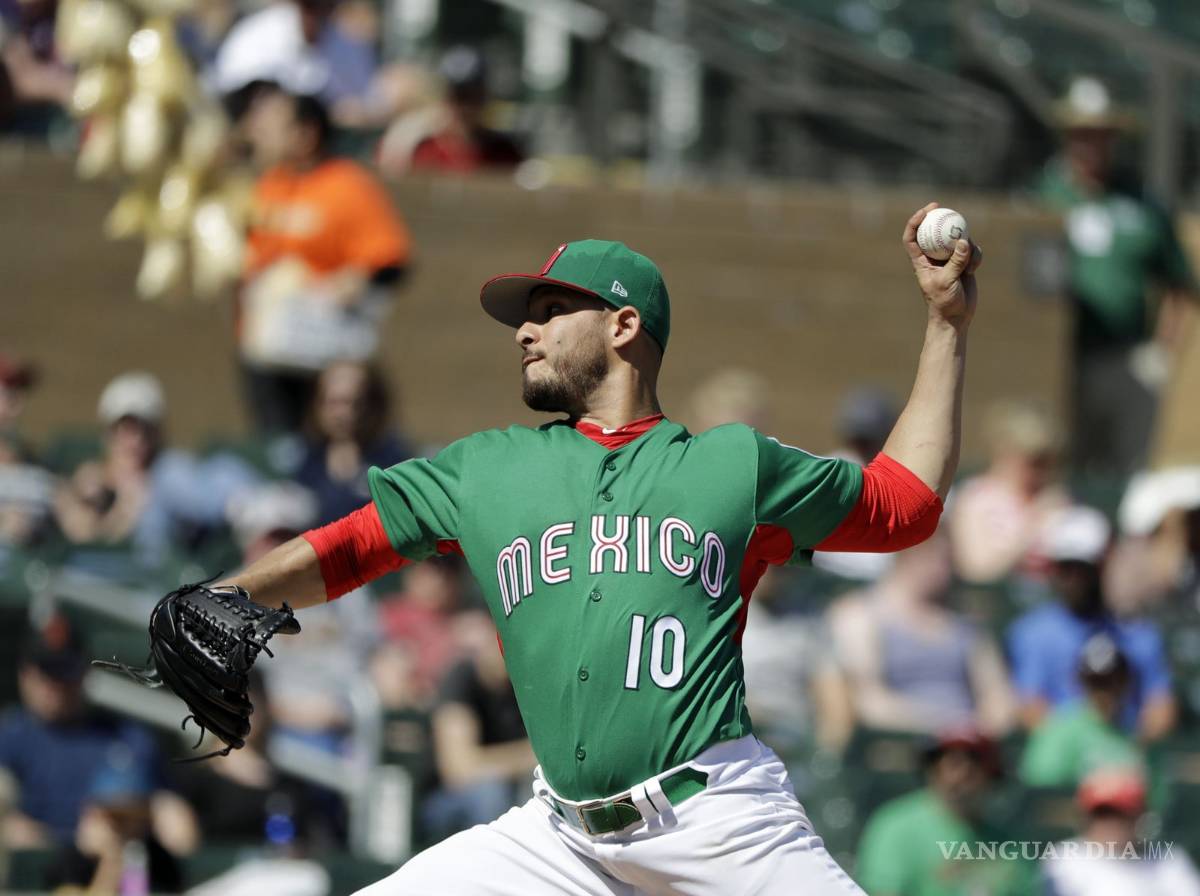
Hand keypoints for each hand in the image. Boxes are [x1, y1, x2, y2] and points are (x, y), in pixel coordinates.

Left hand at [903, 202, 982, 328]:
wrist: (956, 316)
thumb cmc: (943, 302)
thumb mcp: (947, 281)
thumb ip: (956, 261)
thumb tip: (963, 241)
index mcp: (921, 261)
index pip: (912, 237)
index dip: (915, 221)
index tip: (926, 211)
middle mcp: (934, 257)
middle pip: (935, 231)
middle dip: (940, 218)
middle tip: (948, 209)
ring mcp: (950, 259)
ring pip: (958, 240)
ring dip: (966, 246)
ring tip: (967, 264)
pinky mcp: (964, 263)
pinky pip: (972, 251)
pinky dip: (975, 257)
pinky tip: (973, 269)